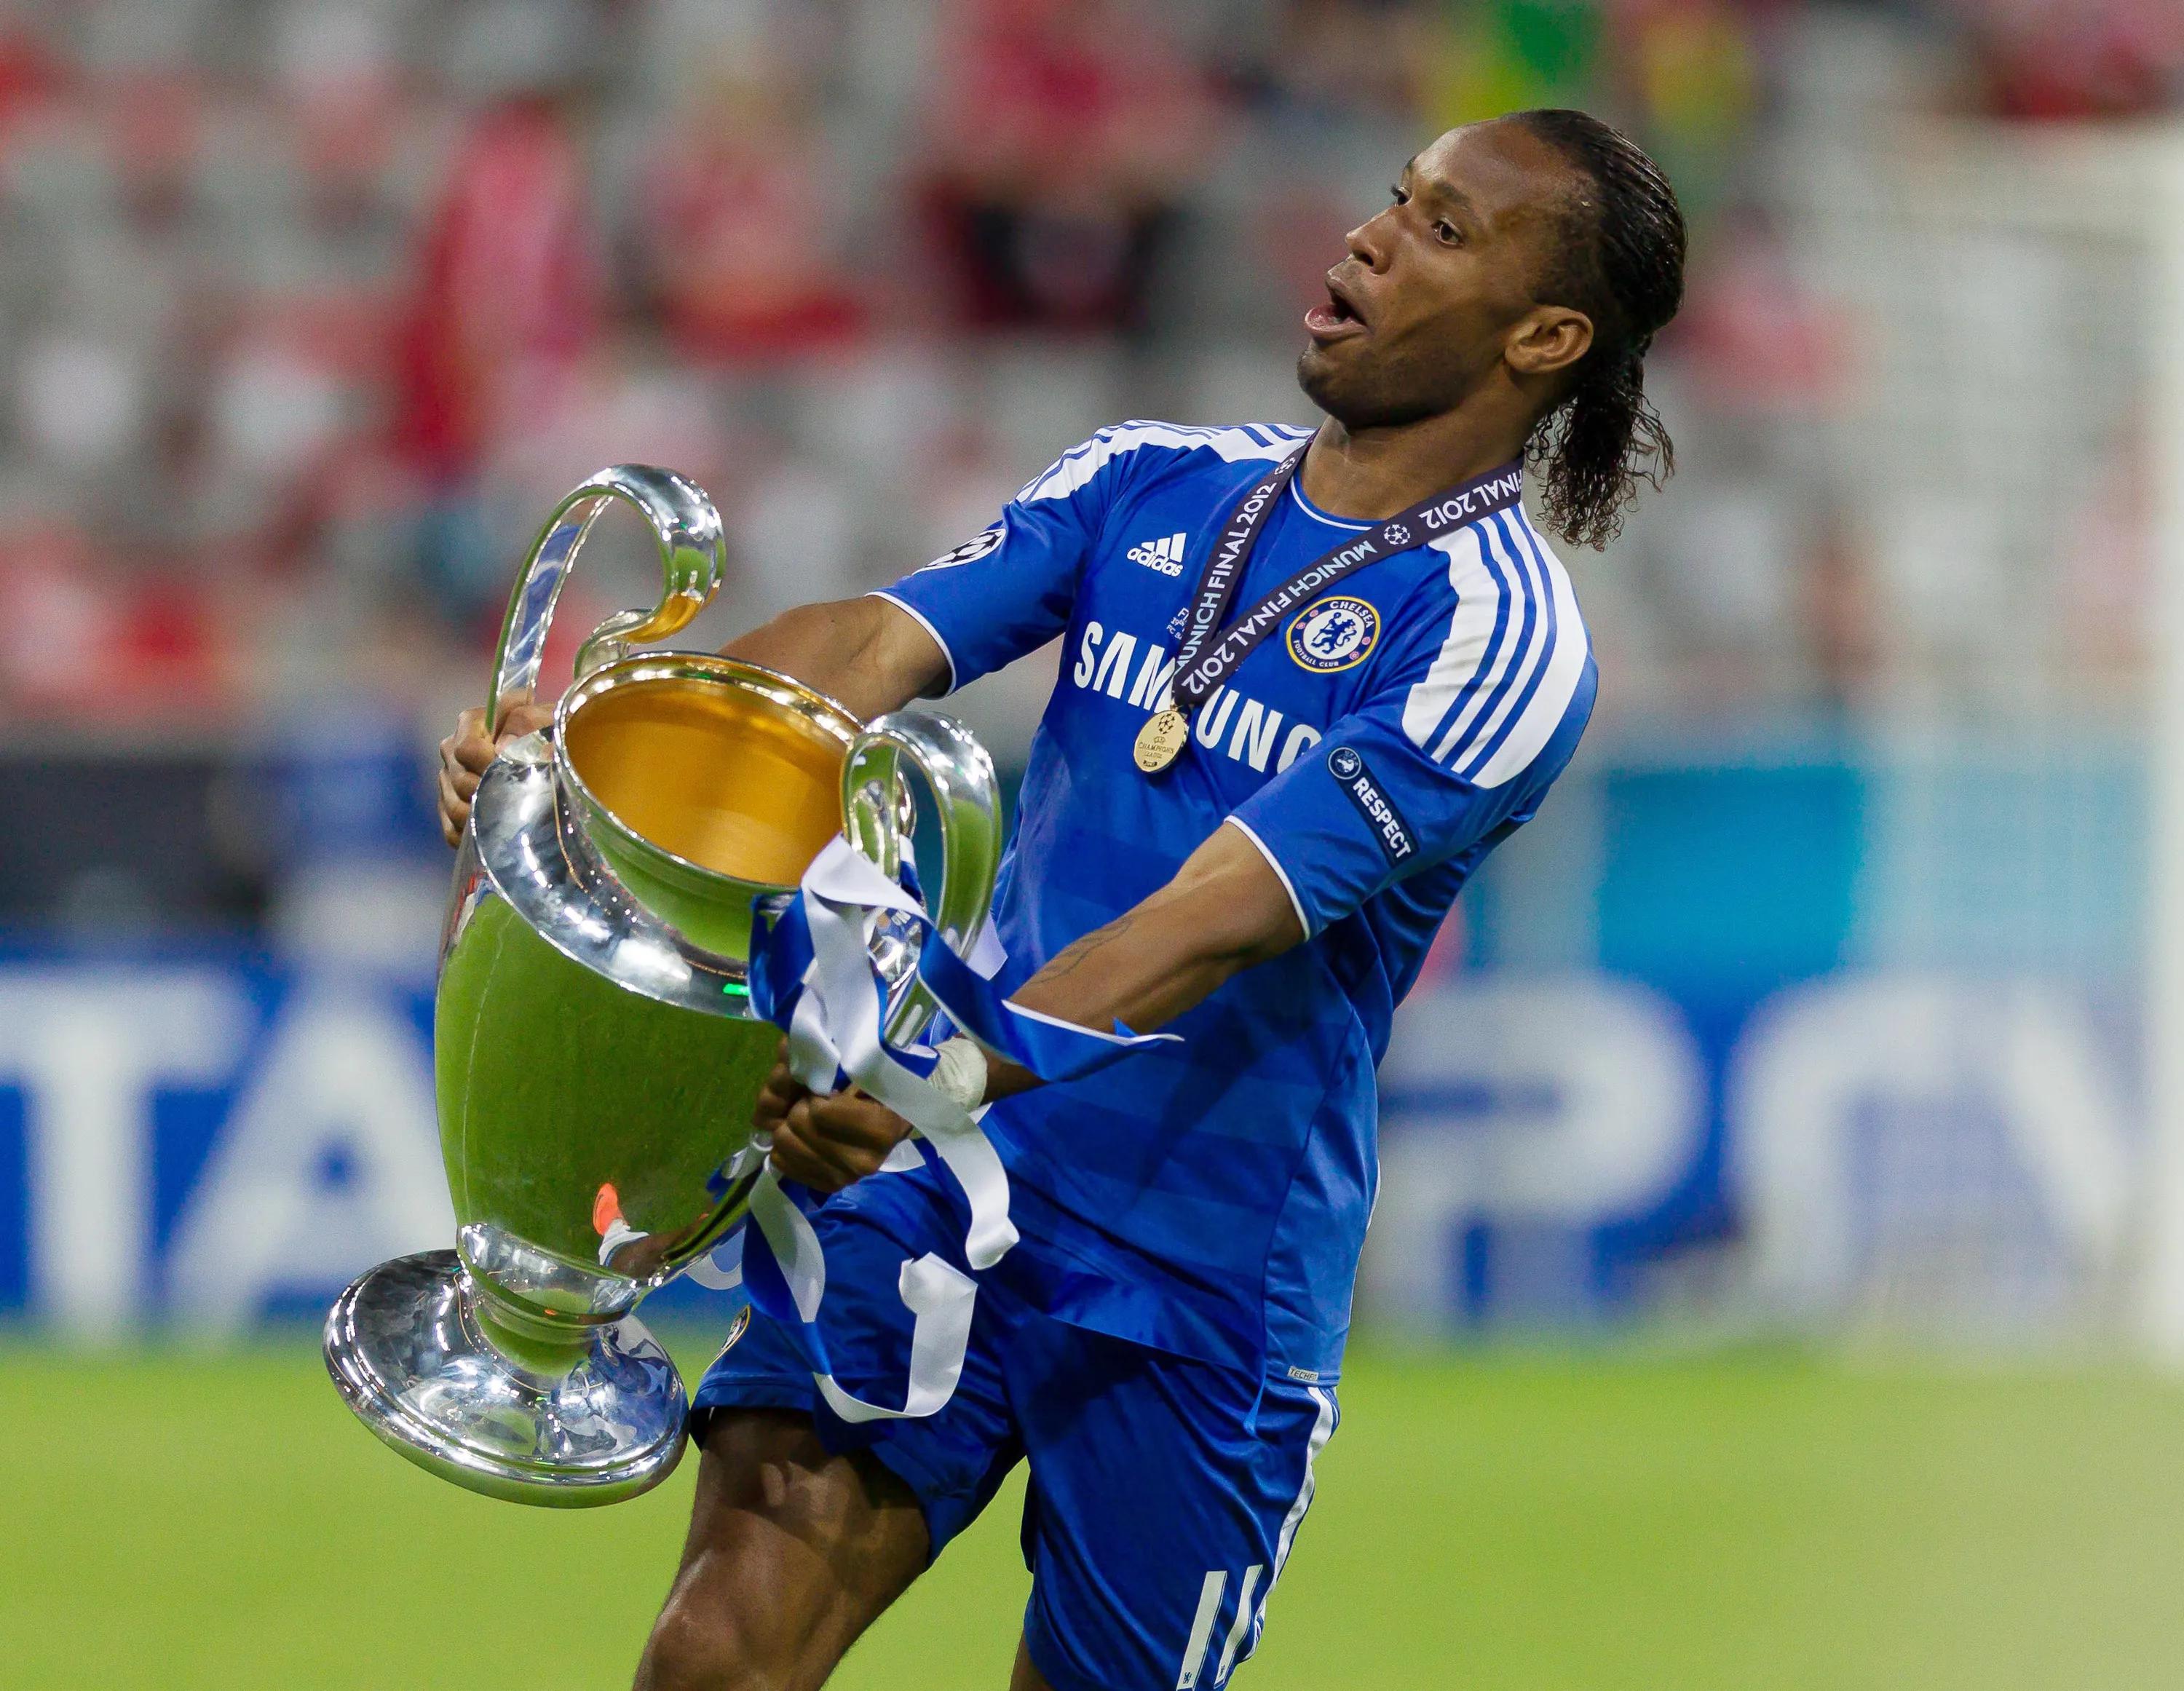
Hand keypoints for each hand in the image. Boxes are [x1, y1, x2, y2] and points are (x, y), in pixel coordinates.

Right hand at [438, 689, 554, 845]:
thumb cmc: (548, 731)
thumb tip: (502, 750)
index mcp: (471, 723)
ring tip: (511, 817)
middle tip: (518, 798)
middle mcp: (453, 750)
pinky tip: (495, 835)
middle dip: (488, 792)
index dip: (488, 763)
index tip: (513, 769)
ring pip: (454, 808)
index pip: (466, 749)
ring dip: (481, 817)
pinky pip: (452, 830)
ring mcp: (449, 780)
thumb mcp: (545, 718)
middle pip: (459, 781)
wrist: (549, 751)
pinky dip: (472, 836)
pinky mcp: (450, 807)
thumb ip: (526, 722)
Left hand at [752, 1051, 911, 1192]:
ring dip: (789, 1125)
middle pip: (797, 1125)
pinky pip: (782, 1163)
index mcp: (879, 1128)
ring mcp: (844, 1178)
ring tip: (809, 1119)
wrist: (894, 1119)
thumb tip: (788, 1048)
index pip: (819, 1112)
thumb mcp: (856, 1065)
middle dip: (799, 1106)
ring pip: (783, 1144)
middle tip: (814, 1102)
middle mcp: (863, 1162)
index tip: (827, 1089)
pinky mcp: (827, 1186)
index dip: (815, 1094)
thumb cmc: (876, 1085)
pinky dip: (785, 1146)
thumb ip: (822, 1056)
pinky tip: (803, 1137)